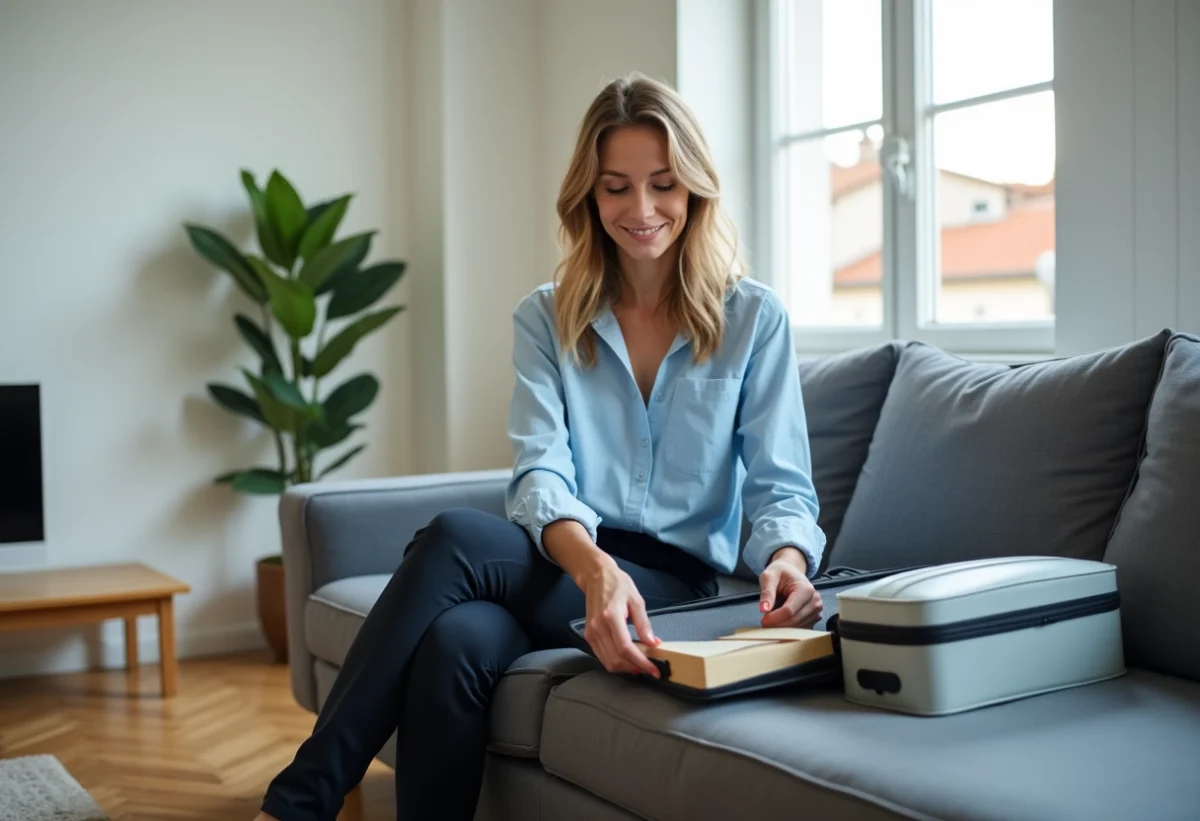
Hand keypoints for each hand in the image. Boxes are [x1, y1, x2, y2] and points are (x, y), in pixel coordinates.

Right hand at [581, 561, 661, 677]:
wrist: (596, 576)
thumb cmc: (617, 584)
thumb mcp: (636, 600)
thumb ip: (644, 624)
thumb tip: (653, 643)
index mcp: (611, 616)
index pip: (625, 648)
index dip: (641, 662)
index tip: (654, 670)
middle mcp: (598, 627)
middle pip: (615, 659)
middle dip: (635, 668)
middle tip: (650, 668)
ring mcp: (591, 633)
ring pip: (608, 662)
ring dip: (625, 668)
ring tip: (640, 664)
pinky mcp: (589, 636)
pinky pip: (602, 656)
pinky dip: (616, 662)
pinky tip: (628, 659)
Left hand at [758, 547, 822, 628]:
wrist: (791, 571)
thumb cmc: (780, 573)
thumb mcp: (769, 577)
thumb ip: (767, 593)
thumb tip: (763, 609)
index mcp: (806, 589)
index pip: (789, 611)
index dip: (774, 618)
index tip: (763, 620)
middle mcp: (815, 601)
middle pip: (794, 621)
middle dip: (777, 624)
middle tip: (764, 622)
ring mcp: (816, 611)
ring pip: (797, 627)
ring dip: (782, 626)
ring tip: (772, 618)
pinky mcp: (814, 618)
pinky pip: (800, 629)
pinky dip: (788, 628)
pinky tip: (780, 621)